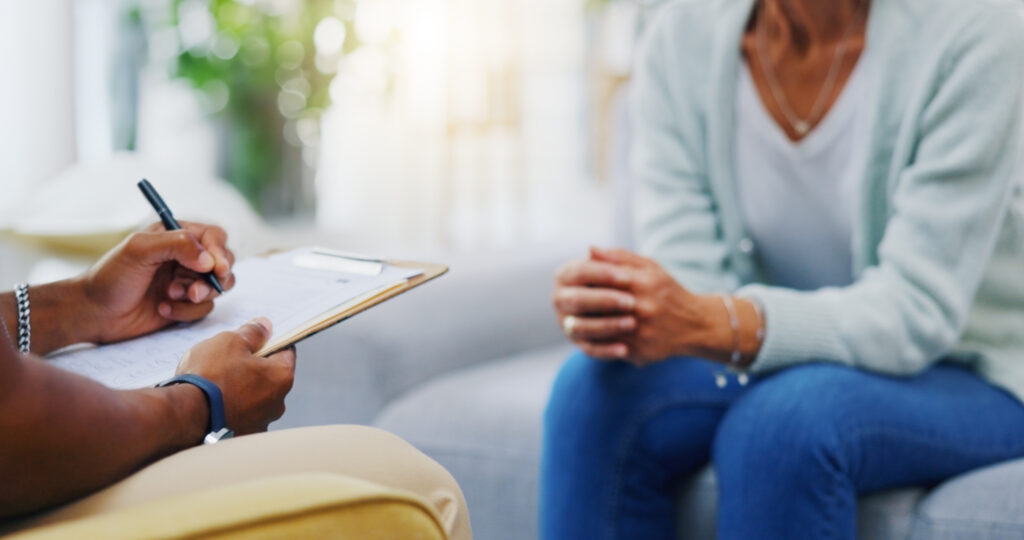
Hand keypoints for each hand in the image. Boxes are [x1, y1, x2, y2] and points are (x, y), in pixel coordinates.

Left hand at [77, 221, 235, 343]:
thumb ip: (178, 245)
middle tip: (193, 291)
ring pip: (216, 288)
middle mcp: (185, 257)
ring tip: (170, 296)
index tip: (216, 269)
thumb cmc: (110, 277)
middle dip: (213, 279)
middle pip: (224, 263)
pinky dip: (185, 311)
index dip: (220, 252)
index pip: (214, 237)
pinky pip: (204, 309)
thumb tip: (210, 260)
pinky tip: (162, 309)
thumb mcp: (139, 250)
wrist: (94, 313)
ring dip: (198, 296)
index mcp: (176, 236)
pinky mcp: (185, 305)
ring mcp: (186, 282)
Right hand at [176, 317, 295, 434]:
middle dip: (254, 366)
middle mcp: (277, 403)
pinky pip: (240, 415)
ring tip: (217, 380)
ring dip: (242, 388)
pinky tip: (213, 400)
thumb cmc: (210, 377)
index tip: (259, 338)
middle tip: (231, 357)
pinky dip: (230, 407)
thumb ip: (252, 333)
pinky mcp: (241, 436)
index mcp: (281, 377)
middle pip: (270, 376)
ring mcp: (260, 422)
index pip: (286, 352)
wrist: (184, 416)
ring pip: (255, 397)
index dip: (272, 341)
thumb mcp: (230, 341)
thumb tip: (264, 326)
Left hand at [553, 247, 724, 365]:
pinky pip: (606, 348)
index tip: (574, 278)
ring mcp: (639, 333)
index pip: (603, 276)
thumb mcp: (650, 267)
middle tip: (565, 299)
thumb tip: (589, 249)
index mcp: (643, 283)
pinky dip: (594, 341)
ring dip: (580, 324)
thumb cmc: (667, 291)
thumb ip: (619, 257)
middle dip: (579, 301)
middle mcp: (642, 308)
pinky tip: (586, 335)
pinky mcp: (638, 352)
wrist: (695, 325)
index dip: (585, 277)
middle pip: (596, 304)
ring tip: (570, 319)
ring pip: (597, 329)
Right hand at [553, 252, 637, 358]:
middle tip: (631, 302)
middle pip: (577, 300)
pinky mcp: (579, 343)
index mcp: (567, 275)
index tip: (627, 277)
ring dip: (606, 326)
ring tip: (632, 324)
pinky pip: (589, 349)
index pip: (579, 271)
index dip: (601, 274)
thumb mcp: (628, 266)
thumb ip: (614, 258)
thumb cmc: (629, 281)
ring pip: (581, 327)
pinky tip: (625, 349)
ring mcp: (568, 322)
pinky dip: (606, 350)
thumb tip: (591, 249)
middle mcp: (561, 299)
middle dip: (604, 300)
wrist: (637, 308)